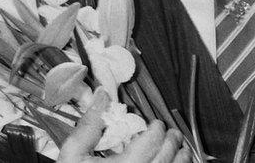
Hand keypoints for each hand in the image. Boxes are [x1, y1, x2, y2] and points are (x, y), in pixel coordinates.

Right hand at [58, 91, 190, 162]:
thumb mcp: (73, 155)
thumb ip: (88, 126)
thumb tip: (102, 96)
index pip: (151, 142)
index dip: (156, 129)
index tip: (155, 124)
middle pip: (166, 156)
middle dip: (172, 140)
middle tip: (171, 133)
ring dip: (181, 157)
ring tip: (181, 149)